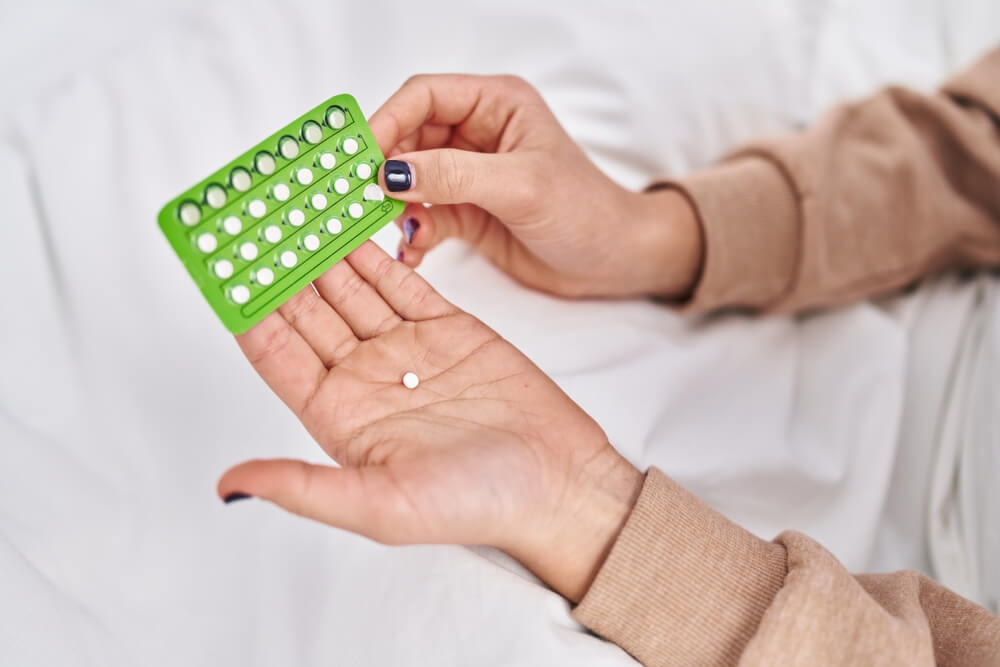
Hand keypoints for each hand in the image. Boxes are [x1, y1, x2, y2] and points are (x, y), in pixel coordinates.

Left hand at [217, 242, 642, 601]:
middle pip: (308, 309)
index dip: (249, 310)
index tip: (222, 265)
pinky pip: (399, 278)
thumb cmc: (478, 504)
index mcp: (339, 416)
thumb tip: (229, 486)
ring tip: (292, 204)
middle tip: (251, 215)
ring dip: (320, 248)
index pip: (278, 352)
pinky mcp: (447, 326)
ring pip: (350, 285)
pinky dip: (374, 247)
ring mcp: (406, 347)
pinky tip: (350, 219)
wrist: (560, 483)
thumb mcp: (381, 506)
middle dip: (278, 266)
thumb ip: (303, 487)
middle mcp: (365, 377)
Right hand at [369, 74, 702, 298]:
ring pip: (412, 180)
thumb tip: (392, 172)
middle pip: (409, 137)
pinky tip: (413, 251)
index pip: (424, 97)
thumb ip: (454, 175)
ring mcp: (470, 174)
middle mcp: (478, 134)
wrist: (613, 261)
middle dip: (385, 169)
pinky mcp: (467, 212)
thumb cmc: (586, 210)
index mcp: (496, 104)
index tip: (362, 156)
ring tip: (397, 231)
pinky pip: (424, 216)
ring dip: (397, 206)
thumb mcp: (519, 186)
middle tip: (362, 199)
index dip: (387, 120)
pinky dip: (413, 233)